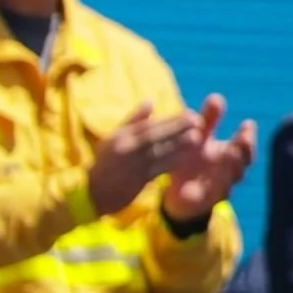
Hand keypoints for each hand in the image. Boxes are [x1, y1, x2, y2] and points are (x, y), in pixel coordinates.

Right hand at [90, 104, 204, 214]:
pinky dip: (171, 163)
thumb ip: (134, 120)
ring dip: (179, 145)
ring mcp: (133, 164)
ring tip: (197, 138)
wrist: (93, 191)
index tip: (190, 114)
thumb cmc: (106, 162)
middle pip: (155, 135)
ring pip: (158, 152)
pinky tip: (185, 158)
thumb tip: (151, 101)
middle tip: (198, 120)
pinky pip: (157, 170)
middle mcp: (127, 147)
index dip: (171, 119)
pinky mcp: (137, 181)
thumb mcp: (114, 137)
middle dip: (178, 127)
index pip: (149, 124)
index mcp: (122, 135)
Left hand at [161, 96, 256, 218]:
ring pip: (229, 179)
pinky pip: (208, 196)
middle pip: (242, 163)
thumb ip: (209, 119)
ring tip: (229, 156)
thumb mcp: (200, 137)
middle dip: (244, 151)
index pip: (244, 146)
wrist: (180, 197)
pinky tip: (206, 182)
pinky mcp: (204, 202)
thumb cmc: (194, 160)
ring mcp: (218, 187)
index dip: (248, 136)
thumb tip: (218, 97)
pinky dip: (208, 190)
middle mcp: (228, 171)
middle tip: (244, 138)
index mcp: (229, 154)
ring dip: (230, 169)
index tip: (248, 124)